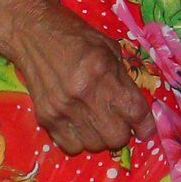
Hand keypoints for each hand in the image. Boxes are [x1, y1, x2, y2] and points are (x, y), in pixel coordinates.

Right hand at [0, 0, 154, 154]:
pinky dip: (79, 140)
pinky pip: (70, 147)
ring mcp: (63, 110)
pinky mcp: (45, 119)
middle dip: (122, 132)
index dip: (145, 126)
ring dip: (100, 137)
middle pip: (116, 138)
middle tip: (118, 121)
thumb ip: (122, 79)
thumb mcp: (109, 49)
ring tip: (96, 120)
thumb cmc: (77, 37)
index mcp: (104, 73)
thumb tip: (134, 107)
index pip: (134, 111)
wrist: (34, 34)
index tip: (146, 130)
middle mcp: (84, 96)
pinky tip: (78, 123)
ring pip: (94, 146)